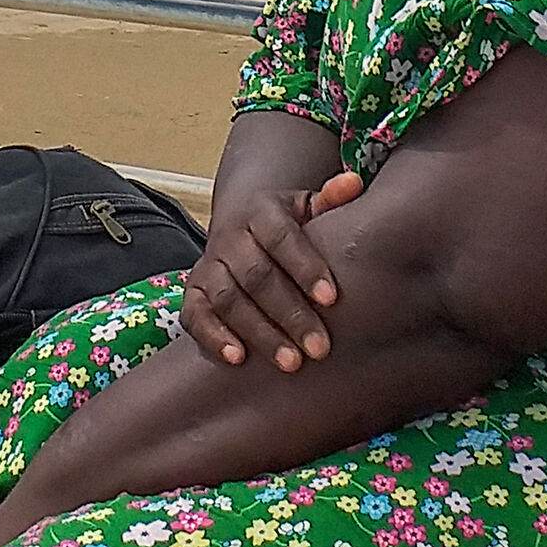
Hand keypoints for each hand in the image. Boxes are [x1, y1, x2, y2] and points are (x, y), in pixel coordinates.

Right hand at [182, 169, 363, 371]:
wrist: (240, 230)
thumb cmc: (287, 228)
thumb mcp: (307, 208)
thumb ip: (330, 199)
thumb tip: (354, 183)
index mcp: (261, 212)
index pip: (281, 237)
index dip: (305, 266)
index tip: (331, 298)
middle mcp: (230, 237)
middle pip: (257, 276)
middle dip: (290, 313)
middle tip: (320, 347)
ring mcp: (208, 266)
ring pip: (228, 299)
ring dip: (259, 332)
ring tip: (292, 362)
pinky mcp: (193, 293)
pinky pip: (195, 315)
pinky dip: (213, 336)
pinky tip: (238, 359)